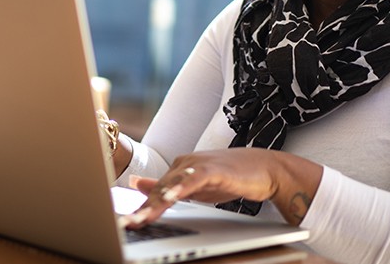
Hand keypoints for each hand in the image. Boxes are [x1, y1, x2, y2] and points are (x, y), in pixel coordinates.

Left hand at [122, 148, 322, 227]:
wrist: (265, 168)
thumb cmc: (231, 177)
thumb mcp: (195, 186)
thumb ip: (168, 186)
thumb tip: (138, 184)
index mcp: (178, 169)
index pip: (155, 192)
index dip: (139, 208)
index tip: (124, 224)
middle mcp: (183, 164)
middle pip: (159, 191)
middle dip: (142, 210)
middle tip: (126, 226)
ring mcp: (197, 165)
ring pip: (171, 186)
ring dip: (155, 203)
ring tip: (140, 218)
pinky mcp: (212, 169)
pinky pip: (192, 180)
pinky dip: (179, 188)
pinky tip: (169, 197)